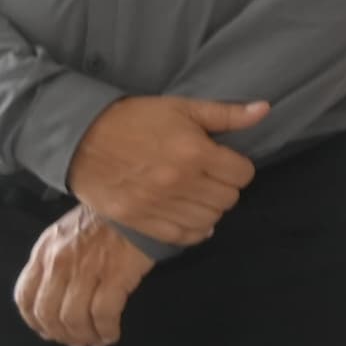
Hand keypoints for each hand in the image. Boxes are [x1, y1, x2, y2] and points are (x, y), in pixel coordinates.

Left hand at [13, 208, 157, 345]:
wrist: (138, 200)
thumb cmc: (104, 218)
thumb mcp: (66, 233)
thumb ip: (53, 260)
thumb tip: (53, 296)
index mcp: (44, 251)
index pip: (25, 296)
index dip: (35, 322)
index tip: (49, 332)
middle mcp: (59, 262)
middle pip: (48, 314)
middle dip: (61, 335)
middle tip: (77, 342)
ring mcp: (86, 269)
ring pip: (73, 318)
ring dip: (84, 336)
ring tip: (96, 341)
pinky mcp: (115, 275)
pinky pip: (103, 314)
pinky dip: (106, 330)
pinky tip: (112, 334)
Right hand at [67, 95, 267, 245]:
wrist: (81, 137)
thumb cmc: (134, 119)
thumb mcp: (181, 108)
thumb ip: (225, 114)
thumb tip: (264, 110)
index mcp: (194, 152)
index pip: (243, 174)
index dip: (238, 167)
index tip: (226, 162)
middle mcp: (179, 182)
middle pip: (229, 199)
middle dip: (225, 187)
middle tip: (211, 178)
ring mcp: (158, 205)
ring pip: (209, 219)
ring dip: (209, 208)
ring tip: (198, 194)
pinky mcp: (139, 220)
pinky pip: (182, 237)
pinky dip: (192, 229)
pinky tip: (188, 215)